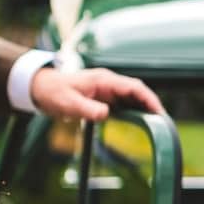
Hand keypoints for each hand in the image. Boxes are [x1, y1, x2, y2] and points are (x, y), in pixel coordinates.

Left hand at [28, 66, 163, 120]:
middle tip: (163, 122)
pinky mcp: (104, 97)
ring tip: (157, 124)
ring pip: (133, 97)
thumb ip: (87, 109)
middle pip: (137, 91)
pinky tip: (140, 121)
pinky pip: (124, 102)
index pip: (133, 87)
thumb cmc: (54, 93)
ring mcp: (107, 89)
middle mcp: (109, 82)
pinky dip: (135, 110)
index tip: (158, 112)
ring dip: (145, 108)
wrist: (40, 88)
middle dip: (152, 104)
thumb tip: (106, 114)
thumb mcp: (68, 103)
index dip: (148, 99)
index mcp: (104, 80)